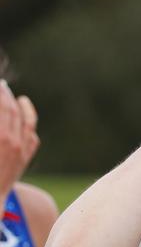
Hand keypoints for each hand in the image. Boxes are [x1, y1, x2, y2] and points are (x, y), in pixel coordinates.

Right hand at [0, 81, 38, 200]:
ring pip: (26, 123)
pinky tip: (26, 116)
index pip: (2, 106)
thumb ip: (0, 123)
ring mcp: (22, 151)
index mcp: (1, 137)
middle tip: (2, 86)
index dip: (0, 94)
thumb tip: (2, 108)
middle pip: (13, 111)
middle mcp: (13, 142)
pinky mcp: (25, 159)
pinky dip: (29, 124)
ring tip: (18, 98)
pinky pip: (32, 137)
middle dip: (6, 96)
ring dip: (22, 108)